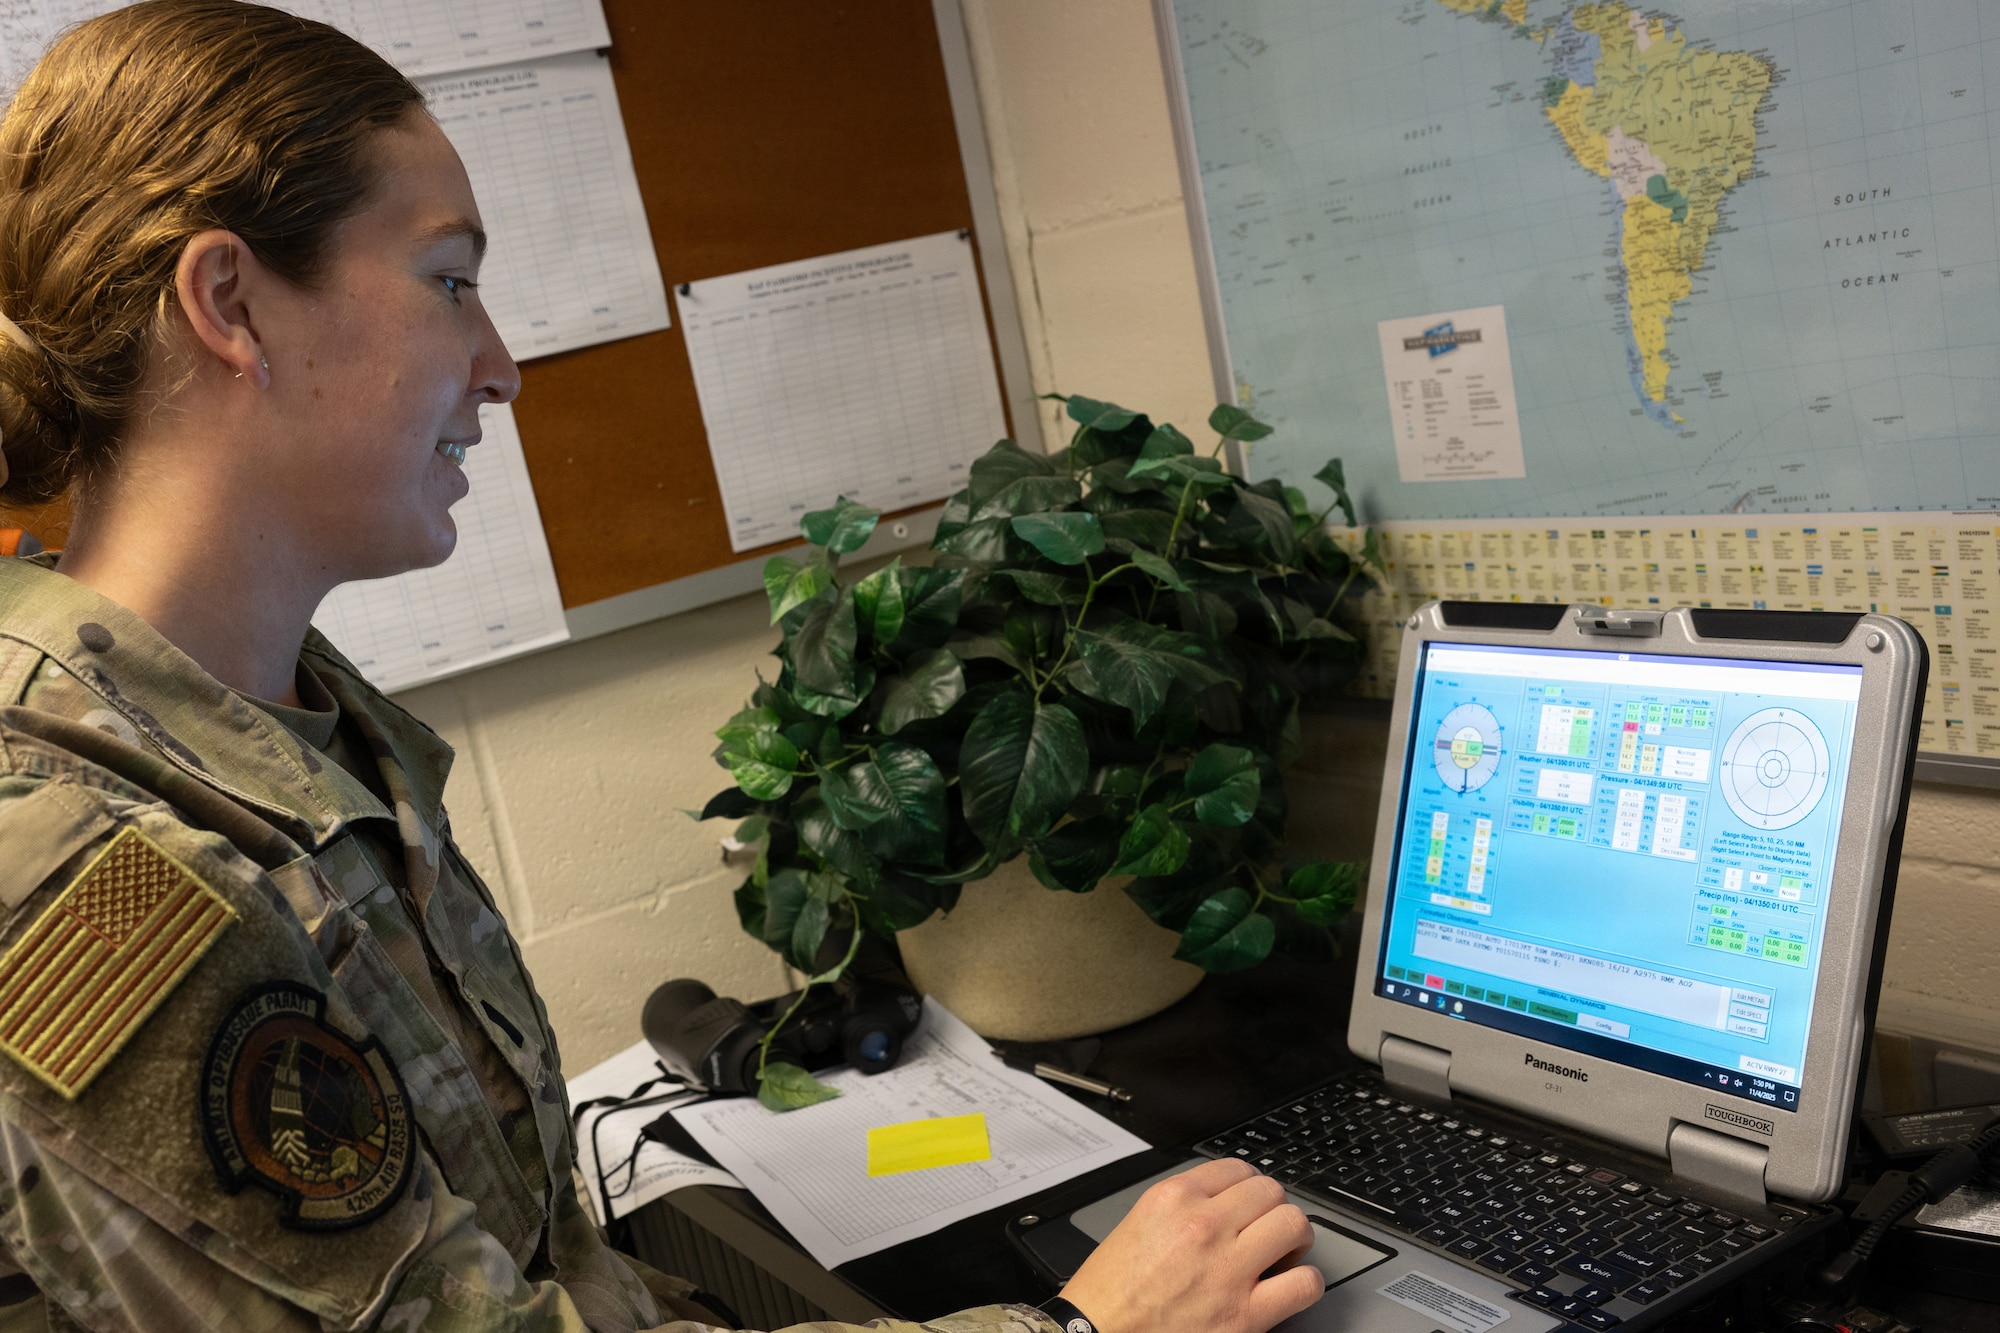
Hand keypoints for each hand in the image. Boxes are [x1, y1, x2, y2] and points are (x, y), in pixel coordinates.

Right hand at [1056, 1158, 1320, 1332]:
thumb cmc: (1108, 1295)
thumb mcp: (1136, 1225)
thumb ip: (1180, 1208)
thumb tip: (1219, 1205)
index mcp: (1172, 1200)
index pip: (1236, 1169)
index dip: (1249, 1185)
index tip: (1249, 1200)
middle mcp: (1203, 1226)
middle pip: (1270, 1192)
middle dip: (1273, 1209)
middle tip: (1267, 1228)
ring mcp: (1228, 1270)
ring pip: (1293, 1225)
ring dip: (1294, 1238)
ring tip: (1284, 1253)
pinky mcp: (1245, 1315)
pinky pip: (1304, 1284)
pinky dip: (1305, 1283)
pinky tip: (1289, 1287)